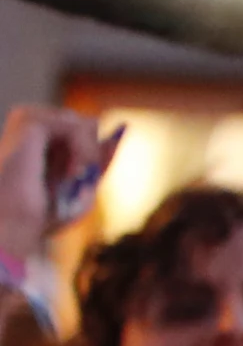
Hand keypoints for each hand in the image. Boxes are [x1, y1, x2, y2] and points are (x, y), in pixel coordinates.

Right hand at [0, 106, 105, 262]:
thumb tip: (123, 126)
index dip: (94, 153)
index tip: (87, 177)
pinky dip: (84, 149)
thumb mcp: (83, 184)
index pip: (83, 130)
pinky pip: (76, 125)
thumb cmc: (44, 214)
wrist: (16, 225)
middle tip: (79, 179)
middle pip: (86, 123)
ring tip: (75, 176)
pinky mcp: (29, 122)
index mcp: (37, 140)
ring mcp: (27, 120)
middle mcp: (30, 126)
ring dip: (88, 153)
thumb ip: (100, 156)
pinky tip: (73, 171)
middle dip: (92, 152)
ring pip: (82, 123)